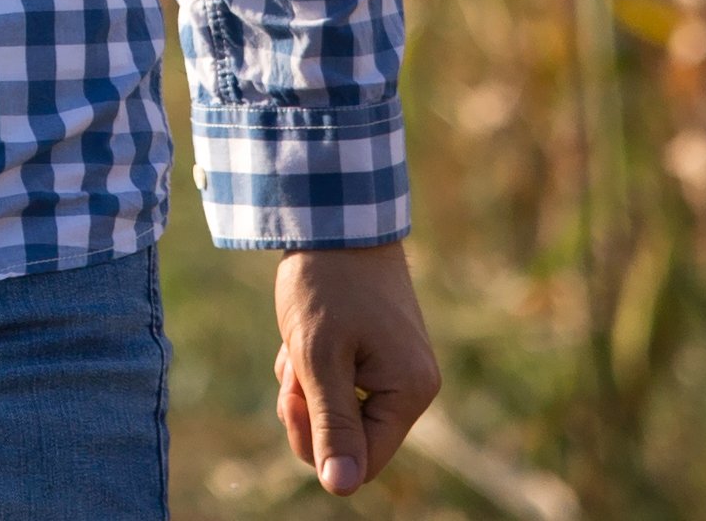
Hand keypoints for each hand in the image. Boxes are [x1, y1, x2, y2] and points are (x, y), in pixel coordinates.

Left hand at [272, 241, 441, 493]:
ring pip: (335, 410)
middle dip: (307, 406)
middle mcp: (413, 386)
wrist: (333, 216)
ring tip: (298, 339)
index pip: (361, 461)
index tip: (293, 394)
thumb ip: (332, 426)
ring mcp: (396, 368)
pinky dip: (311, 365)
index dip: (316, 439)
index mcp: (409, 392)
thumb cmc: (326, 285)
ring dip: (304, 383)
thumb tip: (342, 488)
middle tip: (292, 363)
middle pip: (347, 439)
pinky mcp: (378, 353)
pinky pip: (337, 384)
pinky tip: (303, 333)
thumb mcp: (319, 359)